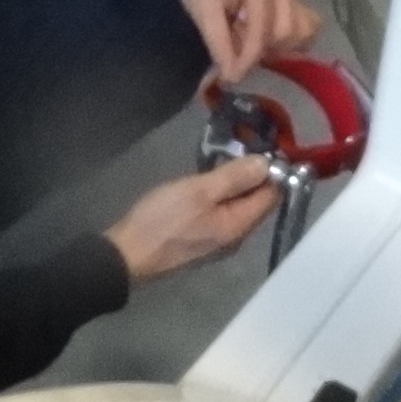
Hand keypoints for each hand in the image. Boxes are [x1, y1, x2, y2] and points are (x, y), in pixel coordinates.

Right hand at [105, 157, 279, 281]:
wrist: (127, 256)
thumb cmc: (164, 219)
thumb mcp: (200, 191)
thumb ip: (235, 178)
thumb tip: (267, 164)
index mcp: (239, 227)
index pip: (272, 196)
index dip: (273, 170)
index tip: (263, 145)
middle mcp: (235, 238)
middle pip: (256, 203)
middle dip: (254, 175)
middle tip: (241, 146)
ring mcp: (217, 242)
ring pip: (237, 208)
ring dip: (235, 184)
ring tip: (223, 158)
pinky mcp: (201, 241)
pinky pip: (221, 214)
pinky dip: (220, 196)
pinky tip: (207, 182)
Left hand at [161, 0, 321, 81]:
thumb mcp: (202, 11)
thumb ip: (219, 43)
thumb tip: (232, 77)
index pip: (262, 30)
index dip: (247, 59)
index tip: (231, 78)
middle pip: (286, 32)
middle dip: (261, 50)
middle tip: (236, 52)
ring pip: (300, 30)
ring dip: (276, 45)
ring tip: (249, 41)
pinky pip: (305, 23)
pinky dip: (290, 38)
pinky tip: (267, 39)